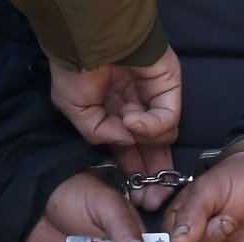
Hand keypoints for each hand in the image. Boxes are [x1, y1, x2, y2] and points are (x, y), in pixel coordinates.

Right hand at [49, 46, 181, 210]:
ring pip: (162, 136)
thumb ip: (99, 135)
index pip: (129, 149)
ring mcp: (153, 97)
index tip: (136, 199)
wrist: (89, 41)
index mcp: (111, 113)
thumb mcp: (75, 113)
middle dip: (153, 173)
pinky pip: (168, 119)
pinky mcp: (168, 88)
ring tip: (124, 121)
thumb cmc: (75, 72)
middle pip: (152, 148)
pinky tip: (132, 116)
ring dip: (142, 137)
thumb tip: (125, 142)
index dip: (133, 173)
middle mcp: (135, 107)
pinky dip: (151, 124)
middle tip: (152, 198)